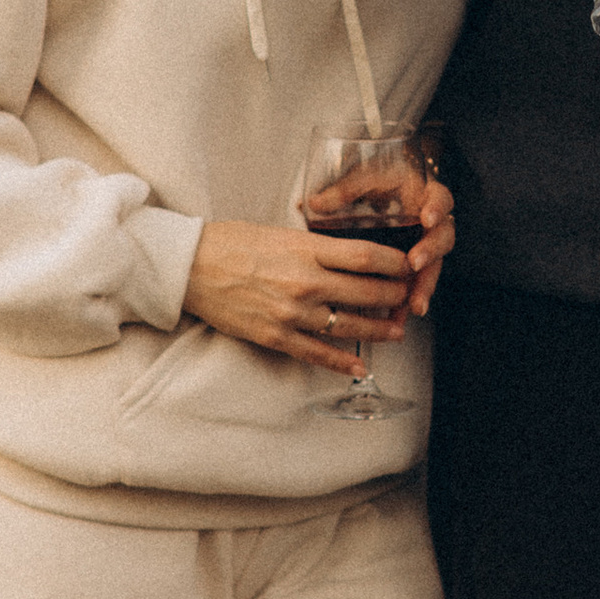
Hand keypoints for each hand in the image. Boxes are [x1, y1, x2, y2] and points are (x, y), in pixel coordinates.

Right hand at [181, 203, 447, 379]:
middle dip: (394, 296)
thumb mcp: (281, 232)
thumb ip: (316, 246)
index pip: (367, 257)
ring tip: (396, 331)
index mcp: (307, 250)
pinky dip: (342, 362)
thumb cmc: (232, 242)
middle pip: (367, 292)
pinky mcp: (276, 336)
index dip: (396, 263)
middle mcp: (305, 282)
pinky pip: (317, 353)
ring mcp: (292, 313)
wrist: (190, 267)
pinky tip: (360, 366)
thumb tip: (348, 255)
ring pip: (349, 326)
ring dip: (378, 330)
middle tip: (408, 297)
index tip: (409, 265)